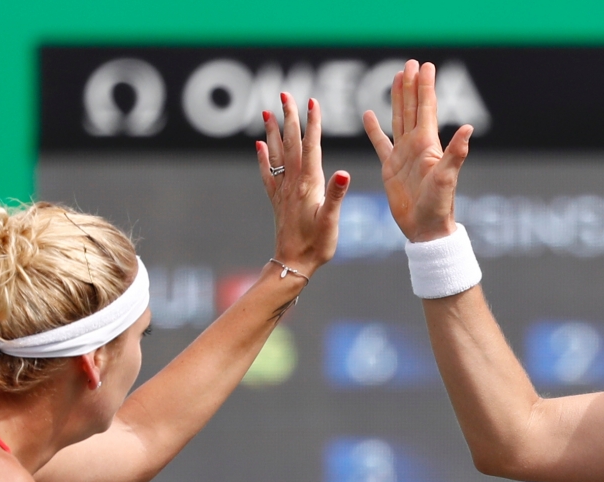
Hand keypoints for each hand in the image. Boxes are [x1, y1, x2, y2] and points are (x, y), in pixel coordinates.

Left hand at [256, 92, 349, 274]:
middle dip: (289, 118)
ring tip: (267, 112)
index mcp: (309, 184)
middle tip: (285, 95)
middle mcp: (293, 183)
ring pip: (276, 154)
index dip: (313, 124)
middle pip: (291, 144)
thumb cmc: (316, 246)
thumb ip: (336, 195)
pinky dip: (262, 158)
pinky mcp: (277, 200)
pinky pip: (267, 174)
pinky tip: (259, 145)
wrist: (293, 264)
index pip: (311, 147)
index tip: (312, 102)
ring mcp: (283, 191)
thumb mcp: (331, 221)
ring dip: (273, 132)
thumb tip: (344, 171)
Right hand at [363, 60, 472, 242]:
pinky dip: (374, 129)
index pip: (426, 108)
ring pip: (398, 119)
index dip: (425, 87)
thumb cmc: (439, 206)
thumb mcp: (447, 178)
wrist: (425, 230)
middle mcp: (416, 146)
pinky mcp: (390, 168)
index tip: (425, 66)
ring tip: (396, 78)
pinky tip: (369, 114)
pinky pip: (380, 144)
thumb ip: (456, 152)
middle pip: (412, 108)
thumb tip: (468, 128)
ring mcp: (403, 156)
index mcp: (428, 145)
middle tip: (411, 63)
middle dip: (412, 86)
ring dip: (398, 99)